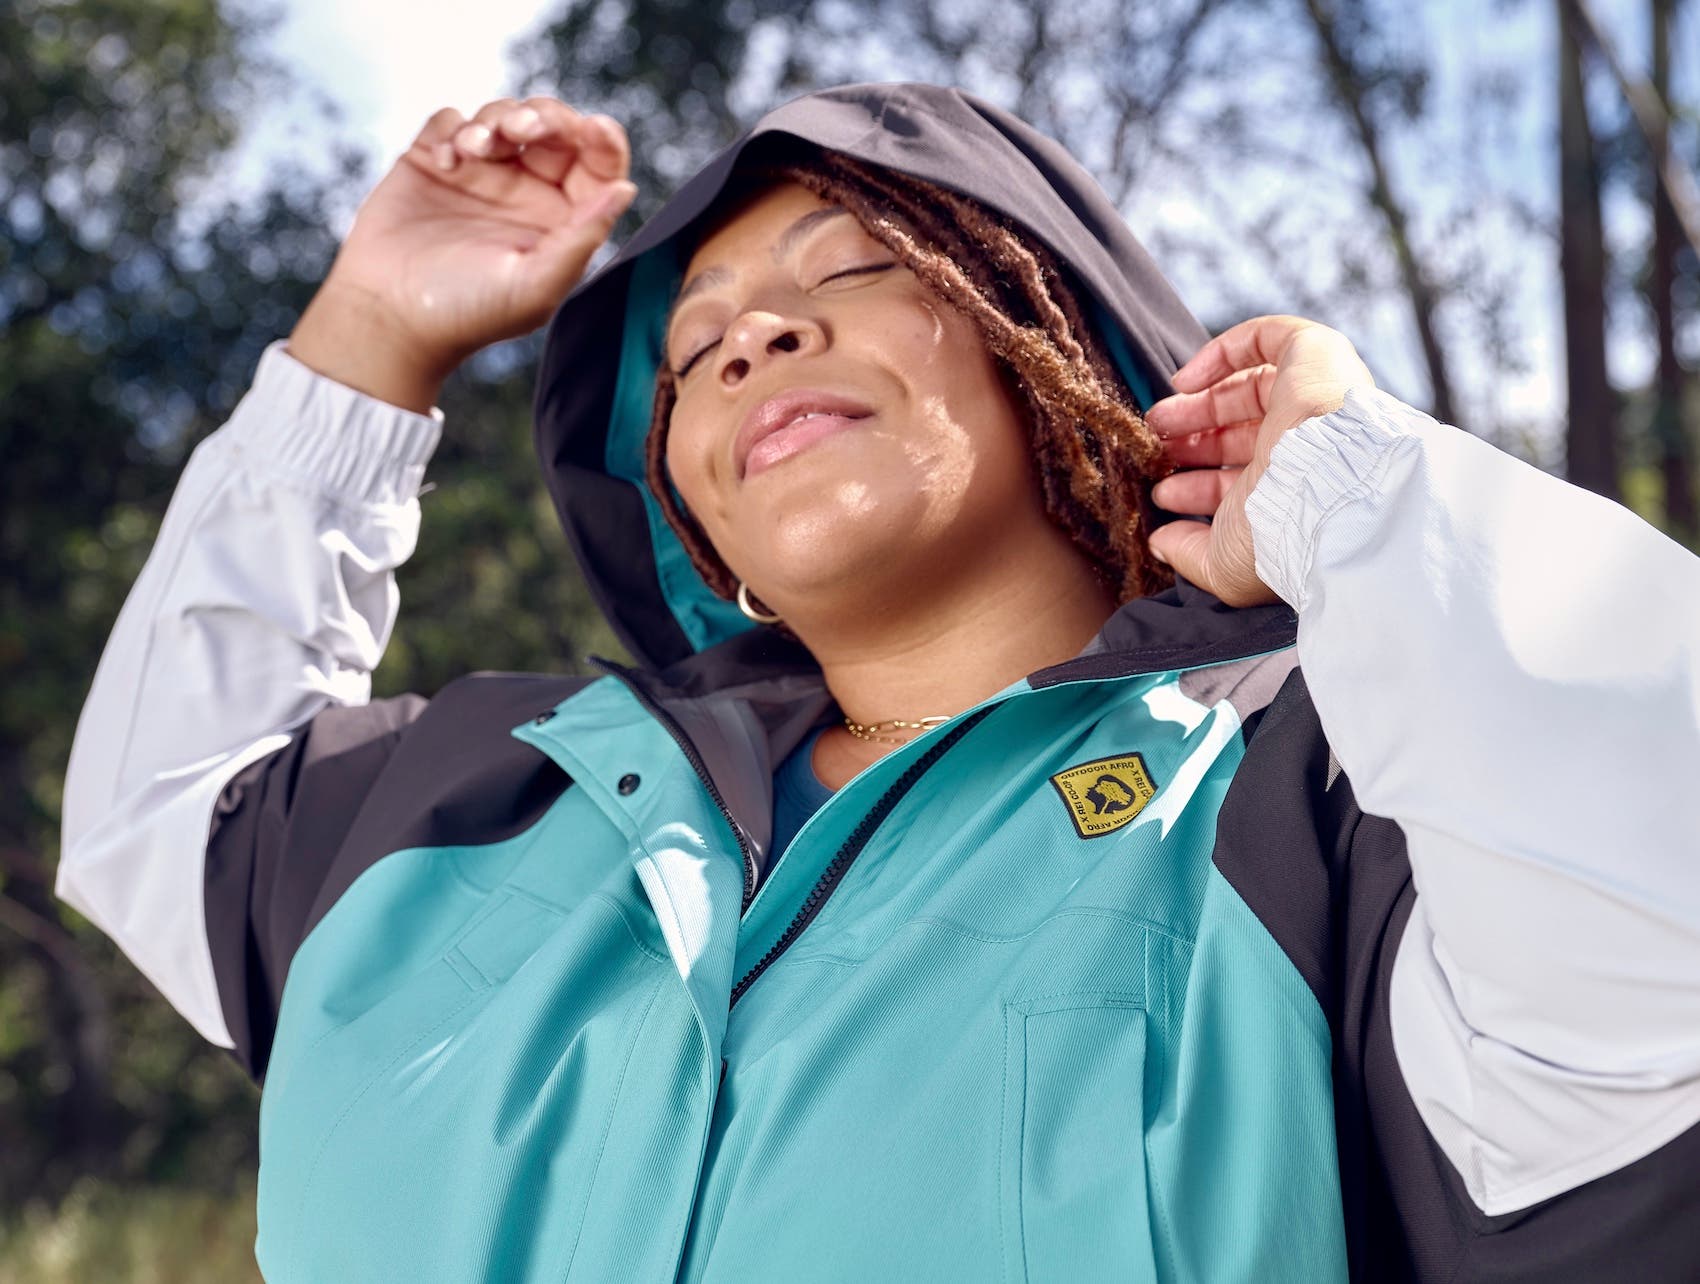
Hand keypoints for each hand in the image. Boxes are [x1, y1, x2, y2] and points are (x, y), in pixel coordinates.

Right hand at [289, 98, 636, 409]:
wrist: (390, 316)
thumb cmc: (468, 313)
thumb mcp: (536, 285)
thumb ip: (582, 238)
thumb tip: (626, 188)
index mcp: (560, 222)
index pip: (596, 168)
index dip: (603, 141)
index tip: (595, 129)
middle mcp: (525, 194)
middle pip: (552, 129)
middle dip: (544, 116)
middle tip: (522, 130)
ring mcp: (479, 175)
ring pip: (502, 116)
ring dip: (495, 119)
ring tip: (476, 149)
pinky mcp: (433, 162)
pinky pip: (451, 120)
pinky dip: (453, 128)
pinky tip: (447, 161)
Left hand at [1144, 315, 1375, 605]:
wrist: (1323, 488)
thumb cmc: (1278, 534)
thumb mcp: (1224, 562)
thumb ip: (1189, 555)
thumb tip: (1161, 544)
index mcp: (1301, 492)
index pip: (1247, 483)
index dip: (1200, 488)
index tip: (1163, 494)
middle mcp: (1314, 445)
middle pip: (1245, 434)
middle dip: (1194, 441)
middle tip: (1156, 446)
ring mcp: (1319, 398)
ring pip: (1252, 390)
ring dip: (1199, 402)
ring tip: (1157, 419)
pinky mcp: (1318, 356)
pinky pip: (1268, 338)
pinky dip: (1222, 353)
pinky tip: (1185, 380)